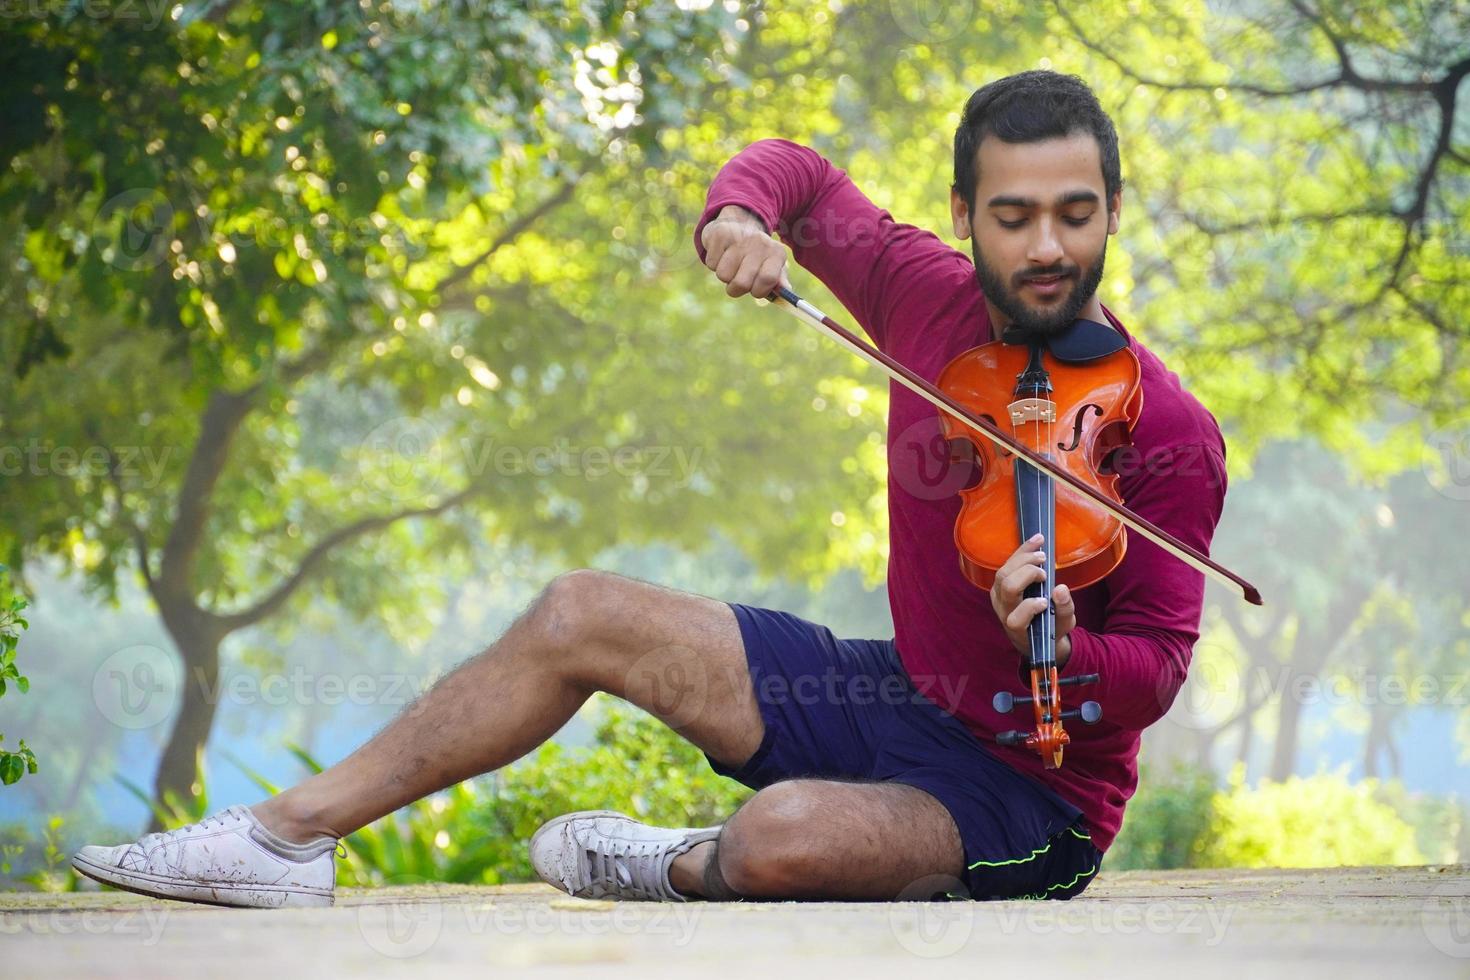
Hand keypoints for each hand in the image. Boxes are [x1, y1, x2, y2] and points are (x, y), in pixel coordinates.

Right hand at [700, 205, 790, 299]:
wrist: (737, 224)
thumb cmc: (756, 255)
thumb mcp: (772, 267)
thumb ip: (778, 282)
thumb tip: (785, 294)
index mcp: (776, 253)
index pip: (768, 279)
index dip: (759, 291)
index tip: (755, 290)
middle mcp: (760, 242)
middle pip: (742, 283)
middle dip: (737, 289)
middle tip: (739, 280)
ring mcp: (740, 237)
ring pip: (723, 276)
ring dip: (725, 276)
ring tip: (731, 265)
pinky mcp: (720, 234)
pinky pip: (711, 264)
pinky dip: (714, 264)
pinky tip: (722, 254)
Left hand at [989, 533, 1075, 668]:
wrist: (1033, 632)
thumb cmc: (1050, 629)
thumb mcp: (1064, 624)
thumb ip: (1064, 609)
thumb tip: (1060, 589)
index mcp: (1017, 627)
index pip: (1015, 619)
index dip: (1030, 607)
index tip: (1046, 601)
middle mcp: (1003, 610)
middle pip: (1008, 587)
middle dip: (1027, 572)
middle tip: (1046, 567)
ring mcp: (998, 596)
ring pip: (1003, 573)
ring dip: (1022, 558)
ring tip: (1042, 552)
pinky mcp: (999, 584)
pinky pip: (1006, 565)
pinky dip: (1021, 553)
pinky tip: (1036, 542)